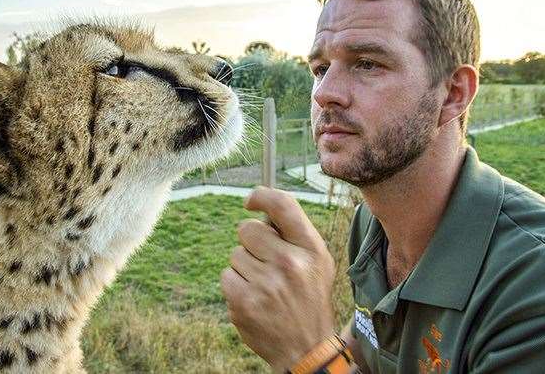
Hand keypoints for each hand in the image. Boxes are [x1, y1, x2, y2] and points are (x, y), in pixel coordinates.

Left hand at [220, 186, 336, 371]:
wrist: (306, 348)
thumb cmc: (308, 296)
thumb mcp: (317, 261)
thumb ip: (294, 232)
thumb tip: (261, 207)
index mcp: (311, 249)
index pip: (283, 205)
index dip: (261, 195)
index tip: (251, 201)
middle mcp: (290, 263)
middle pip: (247, 229)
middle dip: (251, 242)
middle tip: (266, 262)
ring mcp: (265, 284)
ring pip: (235, 254)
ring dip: (245, 267)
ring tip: (265, 286)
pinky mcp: (244, 302)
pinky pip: (226, 275)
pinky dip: (235, 285)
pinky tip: (254, 299)